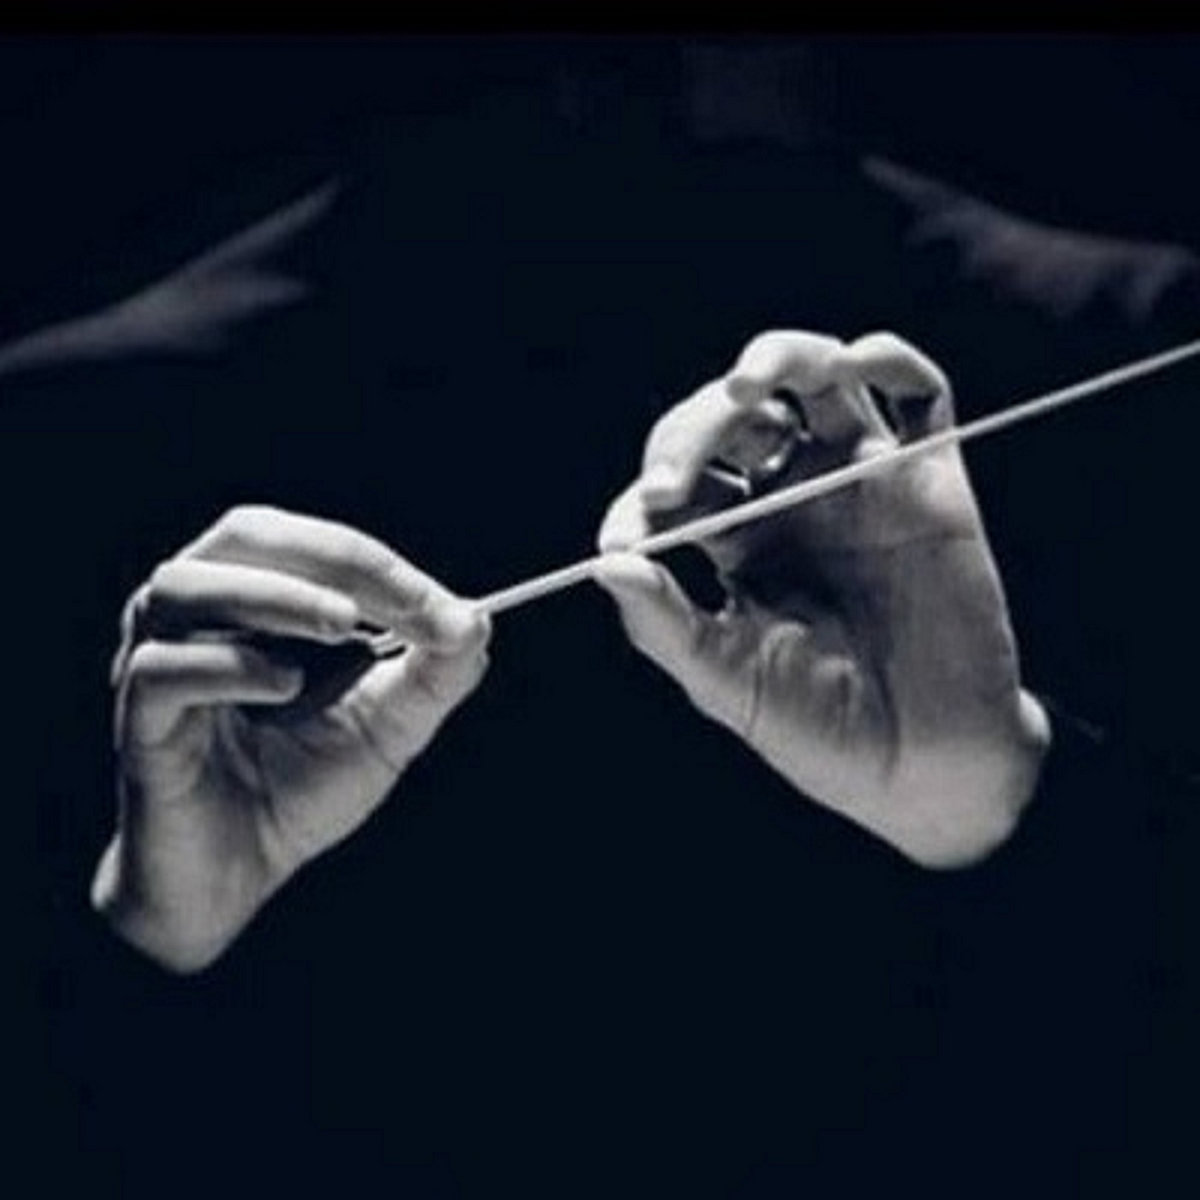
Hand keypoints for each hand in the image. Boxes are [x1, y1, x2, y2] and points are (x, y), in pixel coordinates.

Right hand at [93, 505, 489, 971]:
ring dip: (275, 596)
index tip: (443, 607)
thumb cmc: (301, 785)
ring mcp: (155, 663)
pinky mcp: (138, 722)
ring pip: (185, 587)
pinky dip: (227, 666)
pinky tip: (284, 687)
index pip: (311, 545)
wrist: (241, 874)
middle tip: (398, 598)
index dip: (380, 565)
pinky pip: (161, 671)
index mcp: (253, 598)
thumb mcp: (388, 727)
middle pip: (244, 536)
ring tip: (343, 628)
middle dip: (331, 558)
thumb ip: (433, 676)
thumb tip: (475, 622)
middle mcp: (195, 615)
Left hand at [595, 330, 1049, 867]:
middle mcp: (794, 499)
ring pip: (816, 380)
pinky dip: (889, 361)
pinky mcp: (930, 483)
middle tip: (676, 475)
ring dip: (776, 359)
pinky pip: (918, 396)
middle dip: (697, 427)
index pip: (684, 475)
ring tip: (745, 384)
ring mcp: (861, 483)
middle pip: (739, 416)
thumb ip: (664, 623)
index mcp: (737, 540)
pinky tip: (856, 364)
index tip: (638, 524)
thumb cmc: (818, 729)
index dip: (655, 483)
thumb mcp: (724, 680)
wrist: (925, 765)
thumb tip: (604, 561)